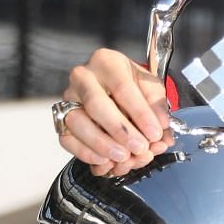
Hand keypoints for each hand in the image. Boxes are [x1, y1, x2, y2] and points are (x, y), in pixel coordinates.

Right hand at [58, 49, 174, 176]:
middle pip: (96, 104)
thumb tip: (162, 126)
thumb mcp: (151, 88)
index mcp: (106, 62)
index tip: (155, 134)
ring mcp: (68, 98)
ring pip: (78, 123)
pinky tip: (104, 161)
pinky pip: (66, 138)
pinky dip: (85, 152)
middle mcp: (82, 77)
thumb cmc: (134, 86)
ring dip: (102, 144)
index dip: (140, 113)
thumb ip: (158, 106)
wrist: (116, 89)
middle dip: (120, 130)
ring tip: (123, 157)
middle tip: (140, 148)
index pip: (123, 88)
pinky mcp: (61, 119)